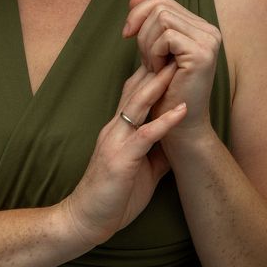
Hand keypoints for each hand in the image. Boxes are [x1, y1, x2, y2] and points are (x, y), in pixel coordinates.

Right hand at [61, 62, 187, 247]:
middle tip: (173, 44)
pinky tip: (180, 110)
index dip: (153, 72)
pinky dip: (164, 122)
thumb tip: (178, 140)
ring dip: (157, 85)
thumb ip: (156, 150)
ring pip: (136, 105)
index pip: (135, 92)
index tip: (172, 54)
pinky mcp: (120, 159)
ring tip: (177, 66)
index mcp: (119, 129)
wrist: (85, 221)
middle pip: (135, 89)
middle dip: (155, 67)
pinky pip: (144, 136)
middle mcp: (115, 128)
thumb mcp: (141, 169)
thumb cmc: (113, 197)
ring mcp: (116, 141)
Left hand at [122, 0, 220, 135]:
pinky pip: (165, 36)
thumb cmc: (165, 91)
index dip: (139, 13)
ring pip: (161, 18)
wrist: (179, 126)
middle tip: (144, 58)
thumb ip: (146, 21)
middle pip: (160, 5)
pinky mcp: (202, 54)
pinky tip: (159, 71)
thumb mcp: (152, 50)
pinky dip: (154, 53)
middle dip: (141, 29)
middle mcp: (209, 30)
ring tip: (153, 67)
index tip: (128, 34)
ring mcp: (209, 41)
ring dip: (147, 44)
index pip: (162, 0)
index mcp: (200, 27)